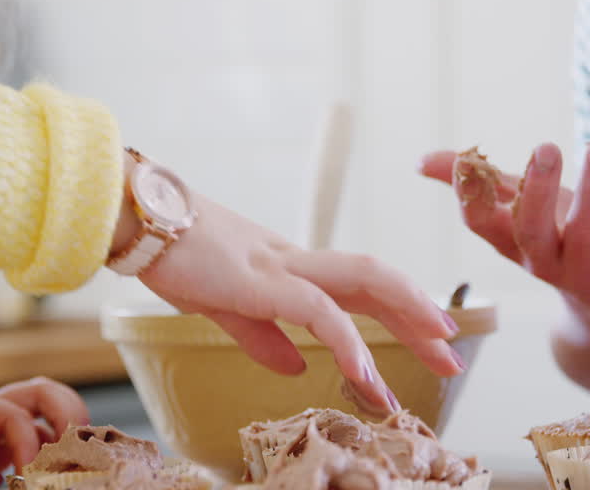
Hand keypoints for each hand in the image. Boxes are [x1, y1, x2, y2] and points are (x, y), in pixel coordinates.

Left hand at [0, 377, 88, 489]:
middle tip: (76, 447)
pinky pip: (43, 438)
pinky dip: (60, 447)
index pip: (13, 413)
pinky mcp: (3, 452)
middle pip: (43, 392)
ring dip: (70, 426)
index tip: (30, 475)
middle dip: (68, 413)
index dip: (29, 441)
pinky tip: (64, 467)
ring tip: (78, 455)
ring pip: (50, 409)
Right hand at [134, 192, 463, 415]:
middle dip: (422, 316)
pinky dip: (345, 340)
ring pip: (363, 282)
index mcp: (288, 267)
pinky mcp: (258, 279)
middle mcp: (295, 261)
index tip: (434, 340)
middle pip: (376, 283)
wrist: (133, 218)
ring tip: (439, 350)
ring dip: (407, 316)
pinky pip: (315, 309)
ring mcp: (280, 265)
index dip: (401, 311)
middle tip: (456, 354)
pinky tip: (363, 370)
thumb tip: (296, 366)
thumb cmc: (171, 256)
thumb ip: (261, 335)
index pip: (359, 289)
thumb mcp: (221, 306)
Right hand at [419, 142, 589, 327]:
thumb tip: (419, 161)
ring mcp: (584, 272)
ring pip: (585, 232)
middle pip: (532, 230)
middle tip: (546, 146)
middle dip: (538, 188)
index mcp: (512, 242)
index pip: (480, 223)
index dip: (468, 195)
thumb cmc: (562, 243)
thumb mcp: (520, 212)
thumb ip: (480, 185)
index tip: (466, 160)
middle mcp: (543, 261)